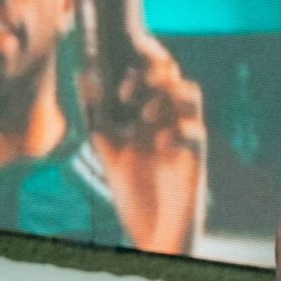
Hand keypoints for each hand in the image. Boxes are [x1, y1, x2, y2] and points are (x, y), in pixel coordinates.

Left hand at [87, 11, 206, 255]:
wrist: (154, 231)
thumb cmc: (136, 190)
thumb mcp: (109, 150)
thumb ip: (99, 116)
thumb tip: (85, 77)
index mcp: (150, 111)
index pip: (154, 70)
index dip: (146, 54)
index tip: (127, 50)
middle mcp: (169, 118)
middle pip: (172, 74)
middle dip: (151, 72)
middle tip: (127, 91)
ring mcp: (184, 135)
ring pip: (190, 93)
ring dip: (165, 96)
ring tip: (143, 117)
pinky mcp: (195, 158)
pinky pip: (195, 131)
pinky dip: (175, 132)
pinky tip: (158, 146)